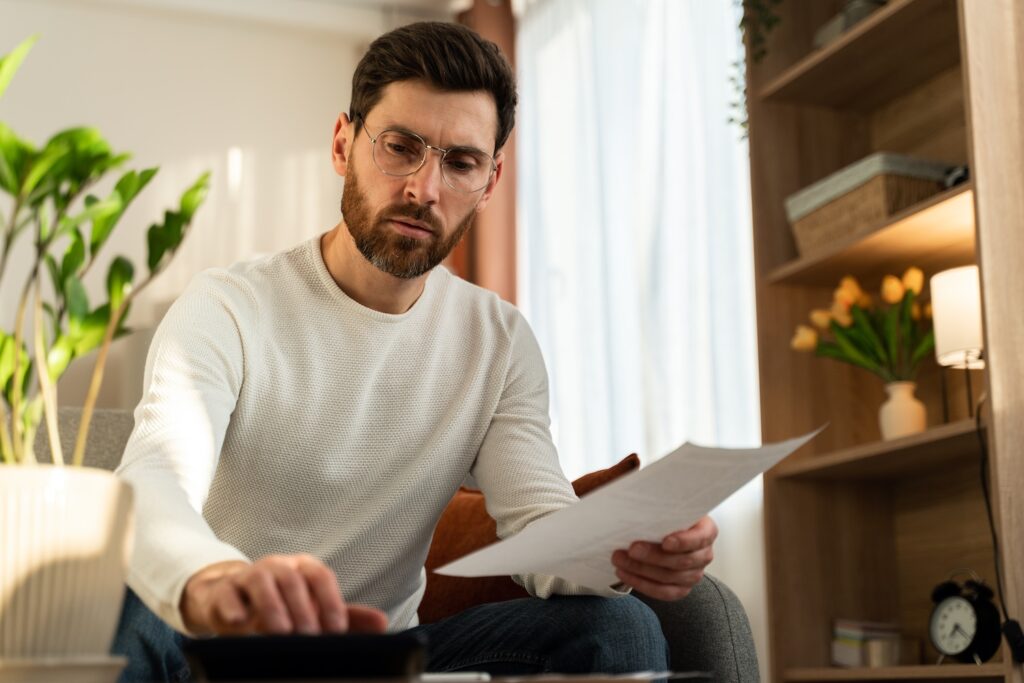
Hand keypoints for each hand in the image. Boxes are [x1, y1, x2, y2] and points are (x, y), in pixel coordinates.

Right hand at [181, 554, 388, 635]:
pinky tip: (239, 623)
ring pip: (260, 580)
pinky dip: (232, 607)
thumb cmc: (282, 607)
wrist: (233, 600)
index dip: (330, 601)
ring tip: (280, 632)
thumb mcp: (314, 611)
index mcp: (303, 568)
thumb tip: (382, 623)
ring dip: (271, 606)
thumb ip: (346, 618)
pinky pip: (226, 594)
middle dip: (302, 609)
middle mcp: (278, 566)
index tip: (335, 631)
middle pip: (292, 579)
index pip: (321, 576)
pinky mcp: (223, 591)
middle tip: (308, 637)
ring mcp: (248, 575)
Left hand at [611, 515, 717, 600]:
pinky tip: (625, 574)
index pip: (700, 538)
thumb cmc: (667, 516)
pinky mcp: (681, 588)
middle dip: (653, 556)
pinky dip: (642, 584)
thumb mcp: (669, 507)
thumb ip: (662, 507)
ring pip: (670, 578)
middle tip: (631, 549)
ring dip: (641, 570)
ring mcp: (694, 574)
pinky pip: (664, 593)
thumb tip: (640, 503)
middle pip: (681, 561)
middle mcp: (704, 554)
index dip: (683, 542)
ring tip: (620, 560)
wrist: (664, 531)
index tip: (665, 541)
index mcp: (706, 531)